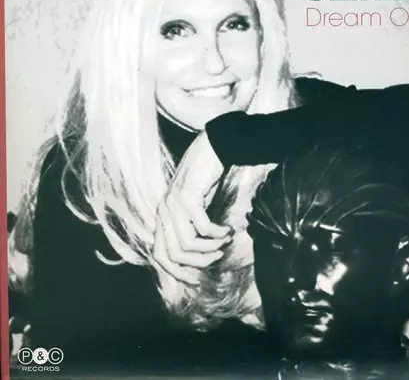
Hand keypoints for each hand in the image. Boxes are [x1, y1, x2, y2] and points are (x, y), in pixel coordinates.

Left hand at [153, 132, 232, 283]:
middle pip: (174, 255)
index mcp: (163, 216)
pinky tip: (228, 229)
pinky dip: (218, 234)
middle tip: (218, 256)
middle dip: (198, 263)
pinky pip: (202, 227)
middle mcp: (163, 212)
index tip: (197, 279)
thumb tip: (200, 257)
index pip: (160, 255)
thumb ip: (190, 227)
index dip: (177, 272)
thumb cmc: (206, 180)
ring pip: (187, 244)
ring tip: (225, 241)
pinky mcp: (187, 196)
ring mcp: (173, 204)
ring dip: (211, 248)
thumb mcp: (195, 207)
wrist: (211, 149)